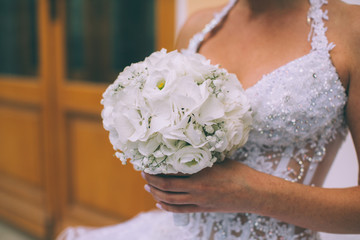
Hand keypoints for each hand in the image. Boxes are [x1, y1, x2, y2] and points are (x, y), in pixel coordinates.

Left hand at [141, 159, 260, 212]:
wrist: (253, 192)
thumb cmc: (238, 172)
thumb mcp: (218, 160)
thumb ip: (201, 159)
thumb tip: (186, 150)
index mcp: (200, 174)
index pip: (170, 174)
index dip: (155, 170)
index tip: (148, 164)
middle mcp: (197, 190)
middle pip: (166, 188)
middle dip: (151, 182)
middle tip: (144, 174)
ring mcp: (199, 202)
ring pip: (170, 201)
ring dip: (156, 194)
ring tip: (148, 188)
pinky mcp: (203, 209)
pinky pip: (180, 210)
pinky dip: (167, 207)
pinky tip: (159, 204)